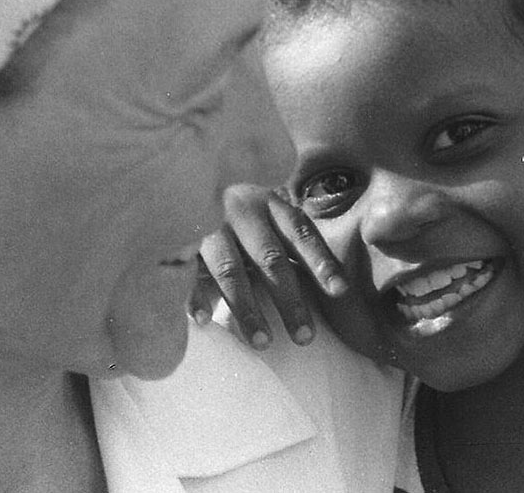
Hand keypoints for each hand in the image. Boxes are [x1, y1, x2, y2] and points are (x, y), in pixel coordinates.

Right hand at [189, 183, 347, 348]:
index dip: (321, 262)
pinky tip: (204, 321)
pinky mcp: (183, 245)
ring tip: (263, 343)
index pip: (301, 234)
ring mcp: (212, 228)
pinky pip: (189, 275)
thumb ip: (298, 243)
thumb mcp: (273, 216)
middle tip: (305, 337)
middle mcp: (242, 213)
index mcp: (271, 205)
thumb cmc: (245, 214)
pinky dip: (196, 298)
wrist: (187, 181)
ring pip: (231, 271)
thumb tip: (341, 288)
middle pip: (270, 259)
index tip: (340, 291)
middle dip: (289, 300)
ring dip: (247, 309)